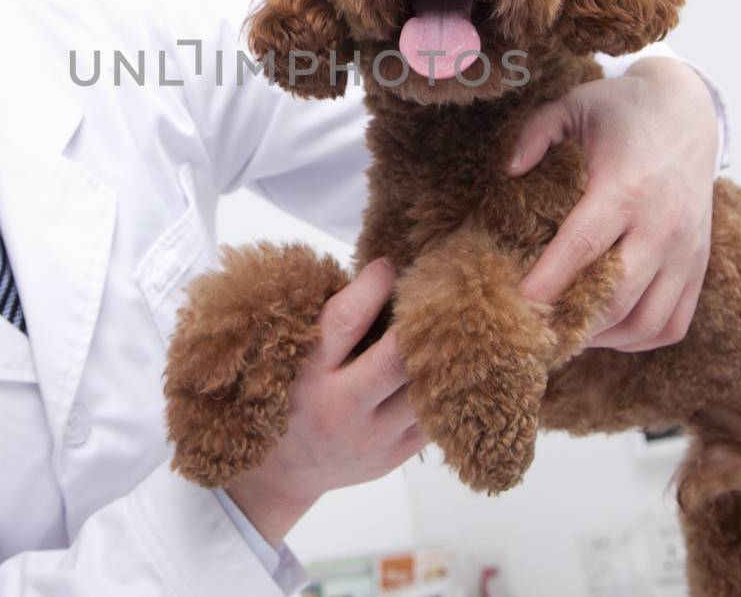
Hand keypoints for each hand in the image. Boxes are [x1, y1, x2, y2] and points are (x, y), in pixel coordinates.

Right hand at [224, 257, 427, 544]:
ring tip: (457, 323)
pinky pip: (436, 415)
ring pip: (427, 389)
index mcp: (308, 375)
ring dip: (445, 353)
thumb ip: (331, 326)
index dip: (374, 285)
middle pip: (399, 359)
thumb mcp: (293, 359)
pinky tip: (452, 364)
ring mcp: (374, 438)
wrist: (283, 474)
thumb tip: (382, 275)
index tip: (388, 265)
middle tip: (442, 290)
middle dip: (424, 321)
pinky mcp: (397, 455)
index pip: (346, 320)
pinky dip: (446, 386)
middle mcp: (341, 409)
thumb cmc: (288, 398)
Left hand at [506, 57, 717, 351]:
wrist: (688, 112)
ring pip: (648, 321)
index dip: (550, 279)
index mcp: (627, 187)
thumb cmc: (621, 112)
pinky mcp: (698, 265)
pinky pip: (673, 323)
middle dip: (573, 321)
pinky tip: (605, 329)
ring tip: (566, 332)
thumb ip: (536, 132)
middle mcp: (663, 225)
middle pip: (617, 295)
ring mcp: (686, 250)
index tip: (519, 303)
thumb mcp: (573, 105)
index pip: (584, 244)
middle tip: (532, 332)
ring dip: (604, 337)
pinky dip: (638, 337)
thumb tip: (510, 171)